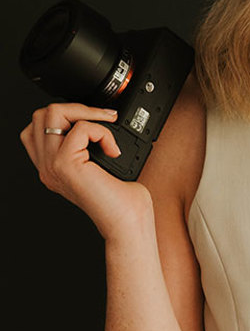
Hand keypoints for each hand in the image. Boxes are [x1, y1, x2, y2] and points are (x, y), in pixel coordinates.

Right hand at [20, 102, 153, 239]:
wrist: (128, 223)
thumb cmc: (123, 200)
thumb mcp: (101, 166)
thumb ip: (90, 145)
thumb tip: (102, 117)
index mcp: (52, 167)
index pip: (39, 127)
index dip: (66, 116)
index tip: (96, 120)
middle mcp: (47, 167)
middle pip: (41, 115)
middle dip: (75, 108)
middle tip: (103, 120)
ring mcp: (52, 166)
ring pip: (52, 114)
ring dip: (85, 113)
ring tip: (106, 129)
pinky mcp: (65, 165)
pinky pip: (80, 128)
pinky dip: (102, 131)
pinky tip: (113, 149)